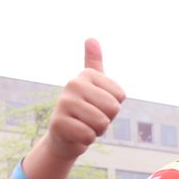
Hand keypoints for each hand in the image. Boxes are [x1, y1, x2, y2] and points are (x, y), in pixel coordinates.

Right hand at [42, 39, 126, 161]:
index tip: (98, 106)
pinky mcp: (58, 123)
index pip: (120, 97)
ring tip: (84, 125)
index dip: (113, 107)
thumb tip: (91, 38)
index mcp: (86, 74)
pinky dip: (86, 140)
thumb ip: (94, 62)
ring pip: (101, 122)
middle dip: (106, 120)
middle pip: (112, 109)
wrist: (64, 136)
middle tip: (91, 118)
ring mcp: (64, 103)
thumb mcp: (93, 86)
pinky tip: (76, 135)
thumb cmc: (85, 110)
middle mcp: (73, 84)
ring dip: (97, 130)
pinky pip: (88, 135)